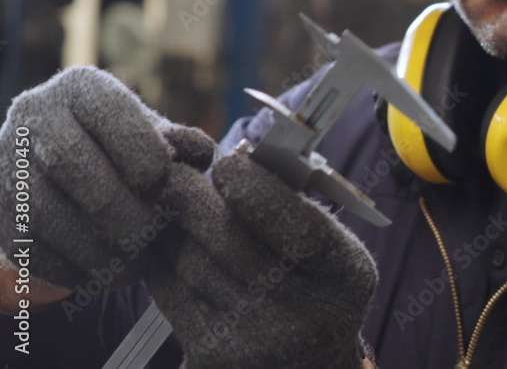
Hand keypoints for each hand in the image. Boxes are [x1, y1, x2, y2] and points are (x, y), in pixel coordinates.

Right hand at [0, 65, 214, 290]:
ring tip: (133, 267)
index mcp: (83, 87)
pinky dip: (68, 268)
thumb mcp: (158, 138)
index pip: (109, 110)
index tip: (161, 184)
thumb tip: (200, 154)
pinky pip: (25, 245)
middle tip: (150, 236)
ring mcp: (7, 160)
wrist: (72, 176)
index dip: (140, 151)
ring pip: (42, 210)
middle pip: (69, 162)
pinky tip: (102, 276)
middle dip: (116, 206)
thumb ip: (182, 144)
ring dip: (94, 247)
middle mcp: (34, 113)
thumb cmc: (131, 152)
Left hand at [145, 153, 377, 368]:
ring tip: (174, 205)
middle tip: (176, 171)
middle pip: (231, 244)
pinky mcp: (211, 356)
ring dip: (174, 227)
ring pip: (192, 263)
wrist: (307, 362)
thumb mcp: (329, 244)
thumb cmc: (315, 283)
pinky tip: (168, 242)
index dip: (256, 191)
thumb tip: (238, 158)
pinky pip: (168, 291)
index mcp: (345, 277)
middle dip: (194, 198)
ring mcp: (255, 344)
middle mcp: (305, 318)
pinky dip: (161, 259)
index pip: (299, 229)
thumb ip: (292, 204)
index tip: (227, 163)